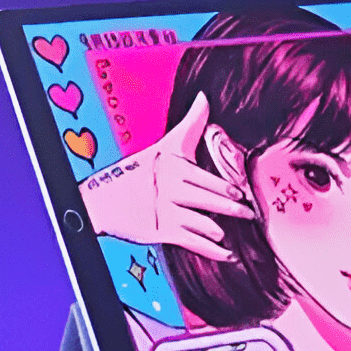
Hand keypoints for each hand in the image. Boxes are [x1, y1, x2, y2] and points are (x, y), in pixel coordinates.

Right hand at [78, 93, 252, 260]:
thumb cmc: (140, 170)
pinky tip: (228, 254)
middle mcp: (173, 188)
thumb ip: (192, 123)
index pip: (209, 178)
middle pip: (210, 199)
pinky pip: (193, 242)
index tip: (243, 191)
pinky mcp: (162, 231)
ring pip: (203, 222)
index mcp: (176, 166)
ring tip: (231, 233)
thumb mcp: (167, 144)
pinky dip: (213, 250)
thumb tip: (205, 96)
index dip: (228, 186)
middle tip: (249, 213)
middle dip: (232, 207)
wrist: (101, 199)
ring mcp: (167, 211)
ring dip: (218, 230)